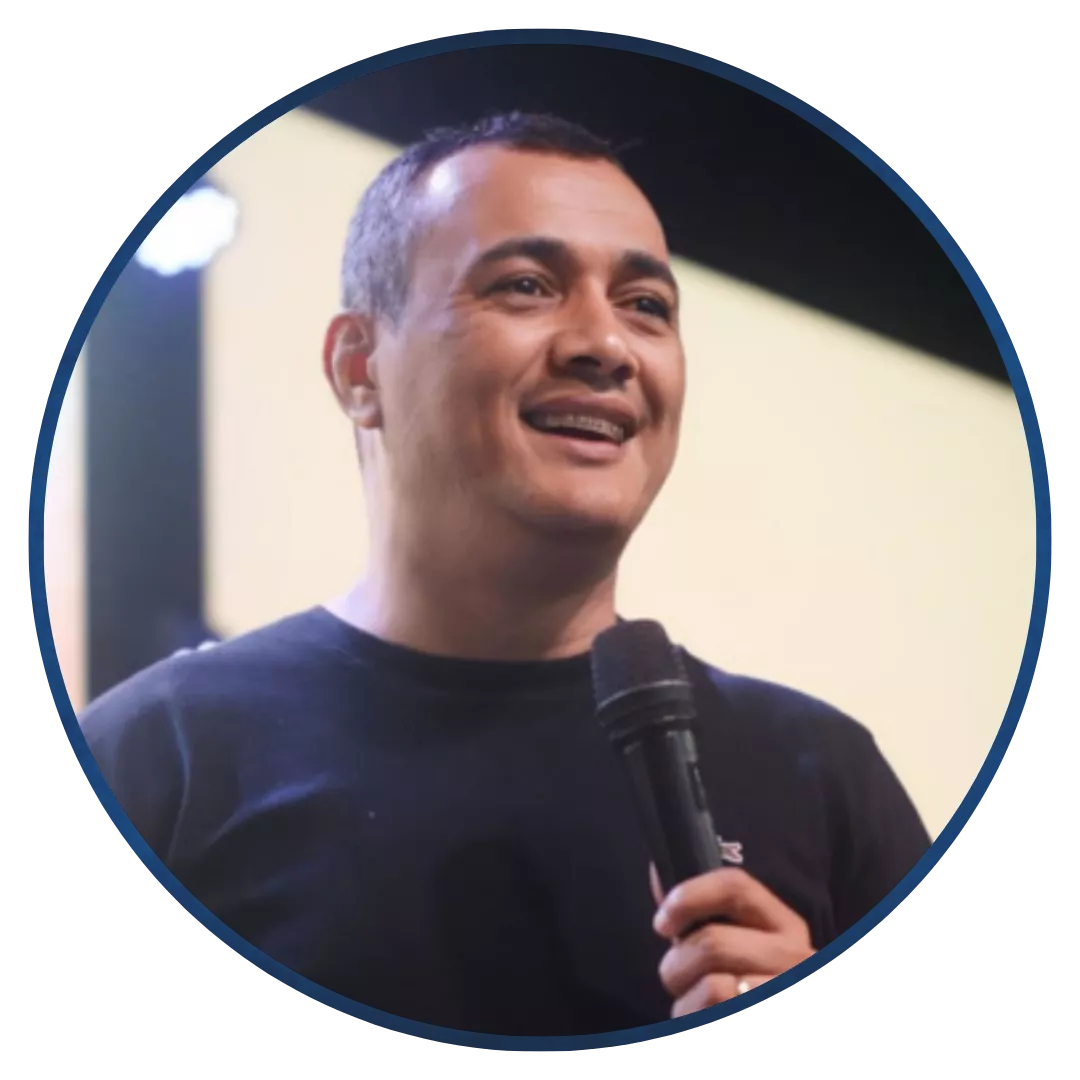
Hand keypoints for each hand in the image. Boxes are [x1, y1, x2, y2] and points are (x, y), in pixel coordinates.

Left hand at [649, 863, 815, 1017]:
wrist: (767, 1029)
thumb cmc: (742, 986)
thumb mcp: (739, 944)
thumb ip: (705, 914)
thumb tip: (660, 878)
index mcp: (785, 926)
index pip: (735, 886)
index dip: (688, 896)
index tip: (662, 922)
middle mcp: (795, 957)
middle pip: (713, 942)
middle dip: (678, 964)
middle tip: (679, 978)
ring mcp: (783, 992)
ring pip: (714, 987)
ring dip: (687, 999)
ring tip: (696, 1003)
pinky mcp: (770, 1022)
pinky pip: (713, 1017)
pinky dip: (693, 1020)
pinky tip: (705, 1019)